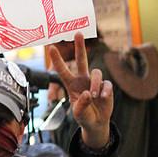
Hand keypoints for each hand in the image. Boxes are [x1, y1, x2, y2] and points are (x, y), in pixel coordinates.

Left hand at [47, 33, 112, 148]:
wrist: (96, 123)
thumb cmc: (84, 116)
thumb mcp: (78, 114)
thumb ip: (81, 104)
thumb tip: (88, 93)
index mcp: (71, 84)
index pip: (63, 70)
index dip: (57, 59)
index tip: (51, 48)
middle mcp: (83, 80)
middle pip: (81, 60)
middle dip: (79, 46)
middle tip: (78, 33)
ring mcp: (95, 82)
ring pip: (96, 73)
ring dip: (95, 84)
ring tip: (94, 96)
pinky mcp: (106, 86)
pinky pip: (106, 84)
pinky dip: (105, 91)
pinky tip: (103, 98)